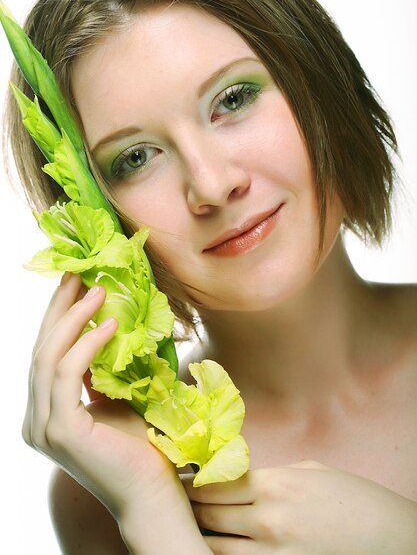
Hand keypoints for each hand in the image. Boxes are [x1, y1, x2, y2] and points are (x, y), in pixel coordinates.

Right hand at [22, 273, 209, 554]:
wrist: (153, 492)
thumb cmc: (139, 446)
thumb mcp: (114, 398)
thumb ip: (99, 372)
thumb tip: (101, 329)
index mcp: (45, 412)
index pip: (45, 354)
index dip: (58, 316)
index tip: (74, 282)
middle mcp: (35, 420)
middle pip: (41, 350)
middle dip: (59, 308)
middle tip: (77, 274)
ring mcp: (43, 427)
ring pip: (48, 358)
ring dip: (73, 318)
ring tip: (97, 290)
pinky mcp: (61, 431)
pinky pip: (67, 375)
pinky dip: (87, 345)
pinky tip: (109, 324)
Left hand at [183, 460, 416, 553]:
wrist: (392, 540)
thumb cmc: (354, 501)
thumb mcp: (312, 472)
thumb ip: (273, 474)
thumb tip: (241, 477)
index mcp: (275, 485)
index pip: (214, 482)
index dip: (194, 481)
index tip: (185, 479)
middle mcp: (268, 519)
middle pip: (208, 513)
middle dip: (191, 507)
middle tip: (180, 502)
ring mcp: (272, 554)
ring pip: (214, 546)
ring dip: (199, 535)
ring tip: (191, 527)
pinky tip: (217, 549)